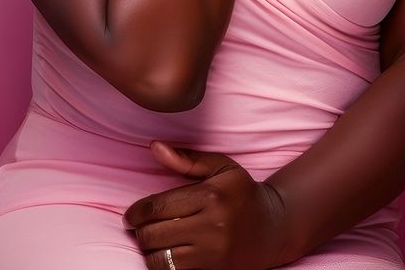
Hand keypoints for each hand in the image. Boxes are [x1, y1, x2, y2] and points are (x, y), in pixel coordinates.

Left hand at [123, 140, 292, 269]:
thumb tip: (154, 147)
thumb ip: (186, 159)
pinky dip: (165, 267)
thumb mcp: (220, 167)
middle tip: (138, 228)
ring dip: (150, 252)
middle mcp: (213, 227)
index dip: (137, 213)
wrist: (274, 229)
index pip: (159, 207)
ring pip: (163, 260)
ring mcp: (215, 254)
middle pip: (156, 234)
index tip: (130, 215)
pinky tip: (165, 256)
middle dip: (140, 232)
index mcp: (210, 196)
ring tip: (151, 242)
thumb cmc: (242, 193)